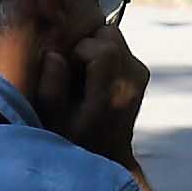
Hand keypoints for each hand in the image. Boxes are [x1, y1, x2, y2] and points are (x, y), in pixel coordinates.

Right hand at [37, 20, 153, 161]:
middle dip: (86, 45)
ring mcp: (140, 75)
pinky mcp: (140, 72)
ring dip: (94, 48)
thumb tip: (53, 55)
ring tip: (83, 75)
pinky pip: (118, 46)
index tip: (67, 70)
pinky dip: (103, 54)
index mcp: (113, 93)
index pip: (101, 48)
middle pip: (109, 35)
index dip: (78, 51)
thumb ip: (51, 87)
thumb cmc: (74, 139)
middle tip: (73, 71)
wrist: (107, 155)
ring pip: (114, 37)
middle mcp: (133, 81)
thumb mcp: (53, 120)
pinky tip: (93, 76)